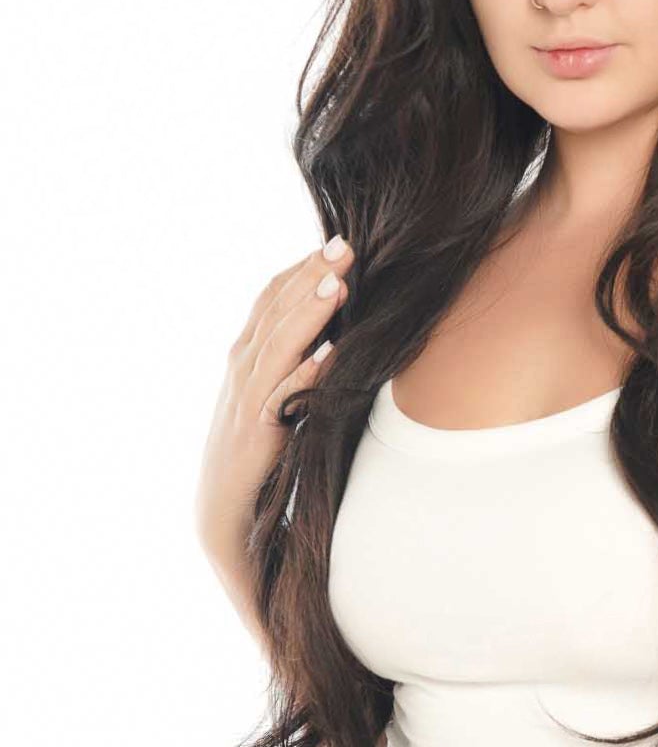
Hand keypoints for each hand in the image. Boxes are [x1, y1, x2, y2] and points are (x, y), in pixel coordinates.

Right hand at [193, 232, 353, 562]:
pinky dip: (304, 375)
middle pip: (277, 310)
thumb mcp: (272, 391)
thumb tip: (334, 321)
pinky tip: (328, 356)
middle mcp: (243, 366)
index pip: (272, 297)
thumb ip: (293, 356)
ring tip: (336, 285)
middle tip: (344, 245)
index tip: (336, 240)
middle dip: (310, 276)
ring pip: (279, 345)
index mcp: (247, 353)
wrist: (224, 506)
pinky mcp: (258, 430)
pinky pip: (283, 397)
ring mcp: (247, 396)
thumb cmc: (257, 445)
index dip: (302, 267)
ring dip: (309, 314)